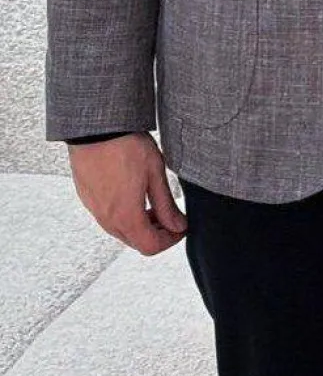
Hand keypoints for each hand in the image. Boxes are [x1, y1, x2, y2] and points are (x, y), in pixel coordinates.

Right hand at [69, 133, 185, 255]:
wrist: (94, 128)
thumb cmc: (126, 146)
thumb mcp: (155, 174)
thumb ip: (166, 205)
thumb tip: (178, 225)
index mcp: (126, 216)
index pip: (150, 246)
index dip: (170, 241)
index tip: (181, 226)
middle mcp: (106, 218)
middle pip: (135, 241)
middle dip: (157, 233)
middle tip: (171, 214)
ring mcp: (94, 209)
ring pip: (120, 231)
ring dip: (140, 224)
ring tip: (154, 202)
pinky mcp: (87, 198)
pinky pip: (108, 217)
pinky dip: (124, 215)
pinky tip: (134, 194)